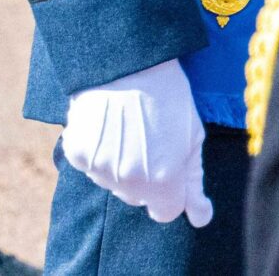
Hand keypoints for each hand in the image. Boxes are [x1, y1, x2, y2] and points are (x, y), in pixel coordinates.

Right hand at [60, 58, 211, 226]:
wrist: (126, 61)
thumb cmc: (168, 94)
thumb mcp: (193, 134)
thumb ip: (194, 181)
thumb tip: (200, 218)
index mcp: (163, 180)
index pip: (165, 212)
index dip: (170, 192)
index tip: (170, 169)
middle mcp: (129, 181)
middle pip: (138, 198)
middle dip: (146, 179)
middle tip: (150, 140)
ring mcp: (100, 169)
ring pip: (113, 183)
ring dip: (122, 166)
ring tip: (129, 129)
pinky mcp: (77, 154)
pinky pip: (91, 166)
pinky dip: (99, 153)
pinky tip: (108, 127)